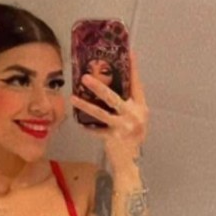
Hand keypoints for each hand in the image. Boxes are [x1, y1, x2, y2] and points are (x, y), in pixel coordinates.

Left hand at [70, 50, 148, 166]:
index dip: (132, 68)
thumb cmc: (132, 139)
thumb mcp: (136, 120)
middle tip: (84, 77)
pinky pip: (96, 129)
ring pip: (101, 113)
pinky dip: (87, 126)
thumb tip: (112, 86)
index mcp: (142, 108)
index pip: (137, 84)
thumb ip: (128, 105)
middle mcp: (134, 116)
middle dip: (98, 87)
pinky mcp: (113, 138)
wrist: (131, 163)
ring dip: (85, 104)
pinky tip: (79, 122)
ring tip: (73, 97)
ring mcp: (124, 127)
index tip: (129, 52)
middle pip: (114, 97)